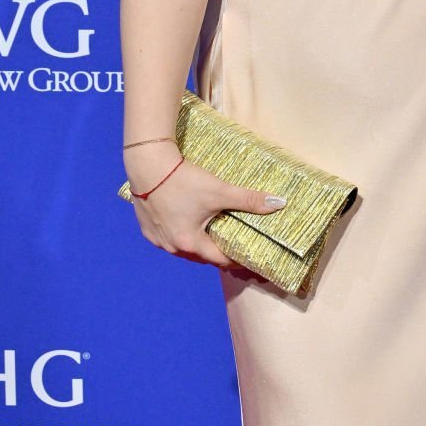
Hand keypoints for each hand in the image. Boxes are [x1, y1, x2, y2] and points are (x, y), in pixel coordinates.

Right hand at [125, 151, 283, 274]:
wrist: (148, 165)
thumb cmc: (183, 180)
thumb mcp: (220, 190)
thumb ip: (249, 199)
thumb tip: (279, 203)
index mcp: (189, 243)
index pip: (220, 260)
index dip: (237, 259)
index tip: (250, 256)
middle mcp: (171, 246)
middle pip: (201, 256)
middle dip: (218, 252)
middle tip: (234, 244)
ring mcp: (156, 238)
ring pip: (184, 248)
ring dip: (199, 244)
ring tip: (214, 234)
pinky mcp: (146, 227)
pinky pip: (168, 238)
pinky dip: (181, 234)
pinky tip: (188, 224)